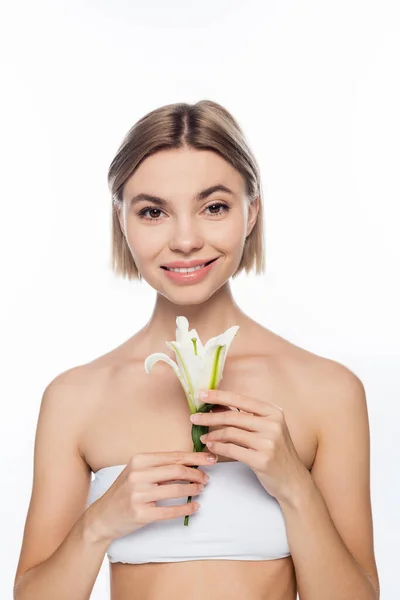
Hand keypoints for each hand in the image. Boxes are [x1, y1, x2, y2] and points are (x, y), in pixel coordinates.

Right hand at [86, 451, 215, 543]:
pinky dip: (186, 508)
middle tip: (207, 478)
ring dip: (193, 489)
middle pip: (177, 470)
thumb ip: (159, 467)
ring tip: (201, 490)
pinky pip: (170, 510)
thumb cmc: (123, 492)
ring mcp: (138, 495)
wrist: (102, 517)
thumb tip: (189, 464)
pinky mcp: (141, 514)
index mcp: (138, 460)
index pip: (173, 456)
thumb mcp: (136, 472)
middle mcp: (138, 475)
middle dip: (197, 473)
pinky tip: (195, 507)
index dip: (195, 457)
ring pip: (176, 489)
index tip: (210, 458)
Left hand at [190, 389, 309, 505]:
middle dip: (209, 416)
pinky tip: (211, 447)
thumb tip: (218, 406)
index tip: (202, 394)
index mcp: (274, 412)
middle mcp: (273, 424)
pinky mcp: (262, 459)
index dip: (219, 396)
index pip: (241, 400)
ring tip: (203, 437)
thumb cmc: (277, 452)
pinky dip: (218, 448)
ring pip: (230, 433)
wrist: (293, 480)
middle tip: (194, 418)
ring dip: (212, 434)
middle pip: (232, 416)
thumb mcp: (268, 429)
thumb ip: (247, 417)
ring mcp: (268, 442)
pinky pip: (232, 449)